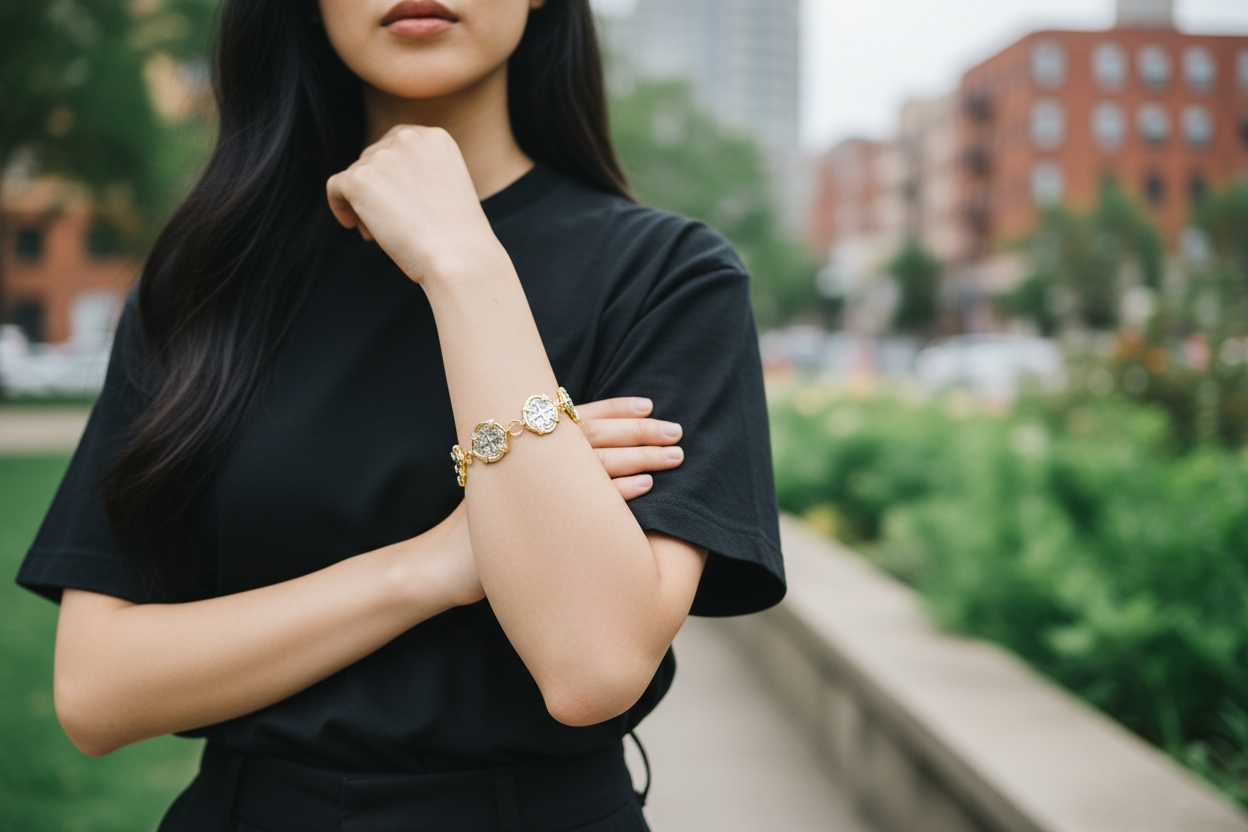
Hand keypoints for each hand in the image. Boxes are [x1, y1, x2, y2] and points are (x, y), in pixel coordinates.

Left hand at [325, 124, 504, 285]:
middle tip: (389, 224)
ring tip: (381, 233)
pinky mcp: (360, 179)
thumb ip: (416, 173)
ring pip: (355, 175)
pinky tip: (354, 226)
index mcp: (434, 137)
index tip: (396, 201)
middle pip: (372, 158)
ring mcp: (382, 156)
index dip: (390, 174)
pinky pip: (335, 188)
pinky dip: (340, 207)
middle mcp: (408, 138)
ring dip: (362, 203)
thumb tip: (379, 180)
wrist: (459, 257)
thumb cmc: (457, 235)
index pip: (396, 145)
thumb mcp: (445, 188)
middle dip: (376, 190)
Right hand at [418, 396, 681, 608]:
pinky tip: (648, 487)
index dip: (616, 409)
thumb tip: (586, 461)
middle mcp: (528, 458)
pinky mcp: (536, 518)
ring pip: (597, 462)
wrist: (442, 568)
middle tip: (676, 431)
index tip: (650, 405)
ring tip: (674, 457)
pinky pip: (589, 501)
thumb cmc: (482, 533)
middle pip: (594, 434)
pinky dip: (621, 491)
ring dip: (640, 457)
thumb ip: (543, 469)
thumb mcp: (510, 489)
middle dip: (639, 431)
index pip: (578, 416)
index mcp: (523, 444)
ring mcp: (530, 486)